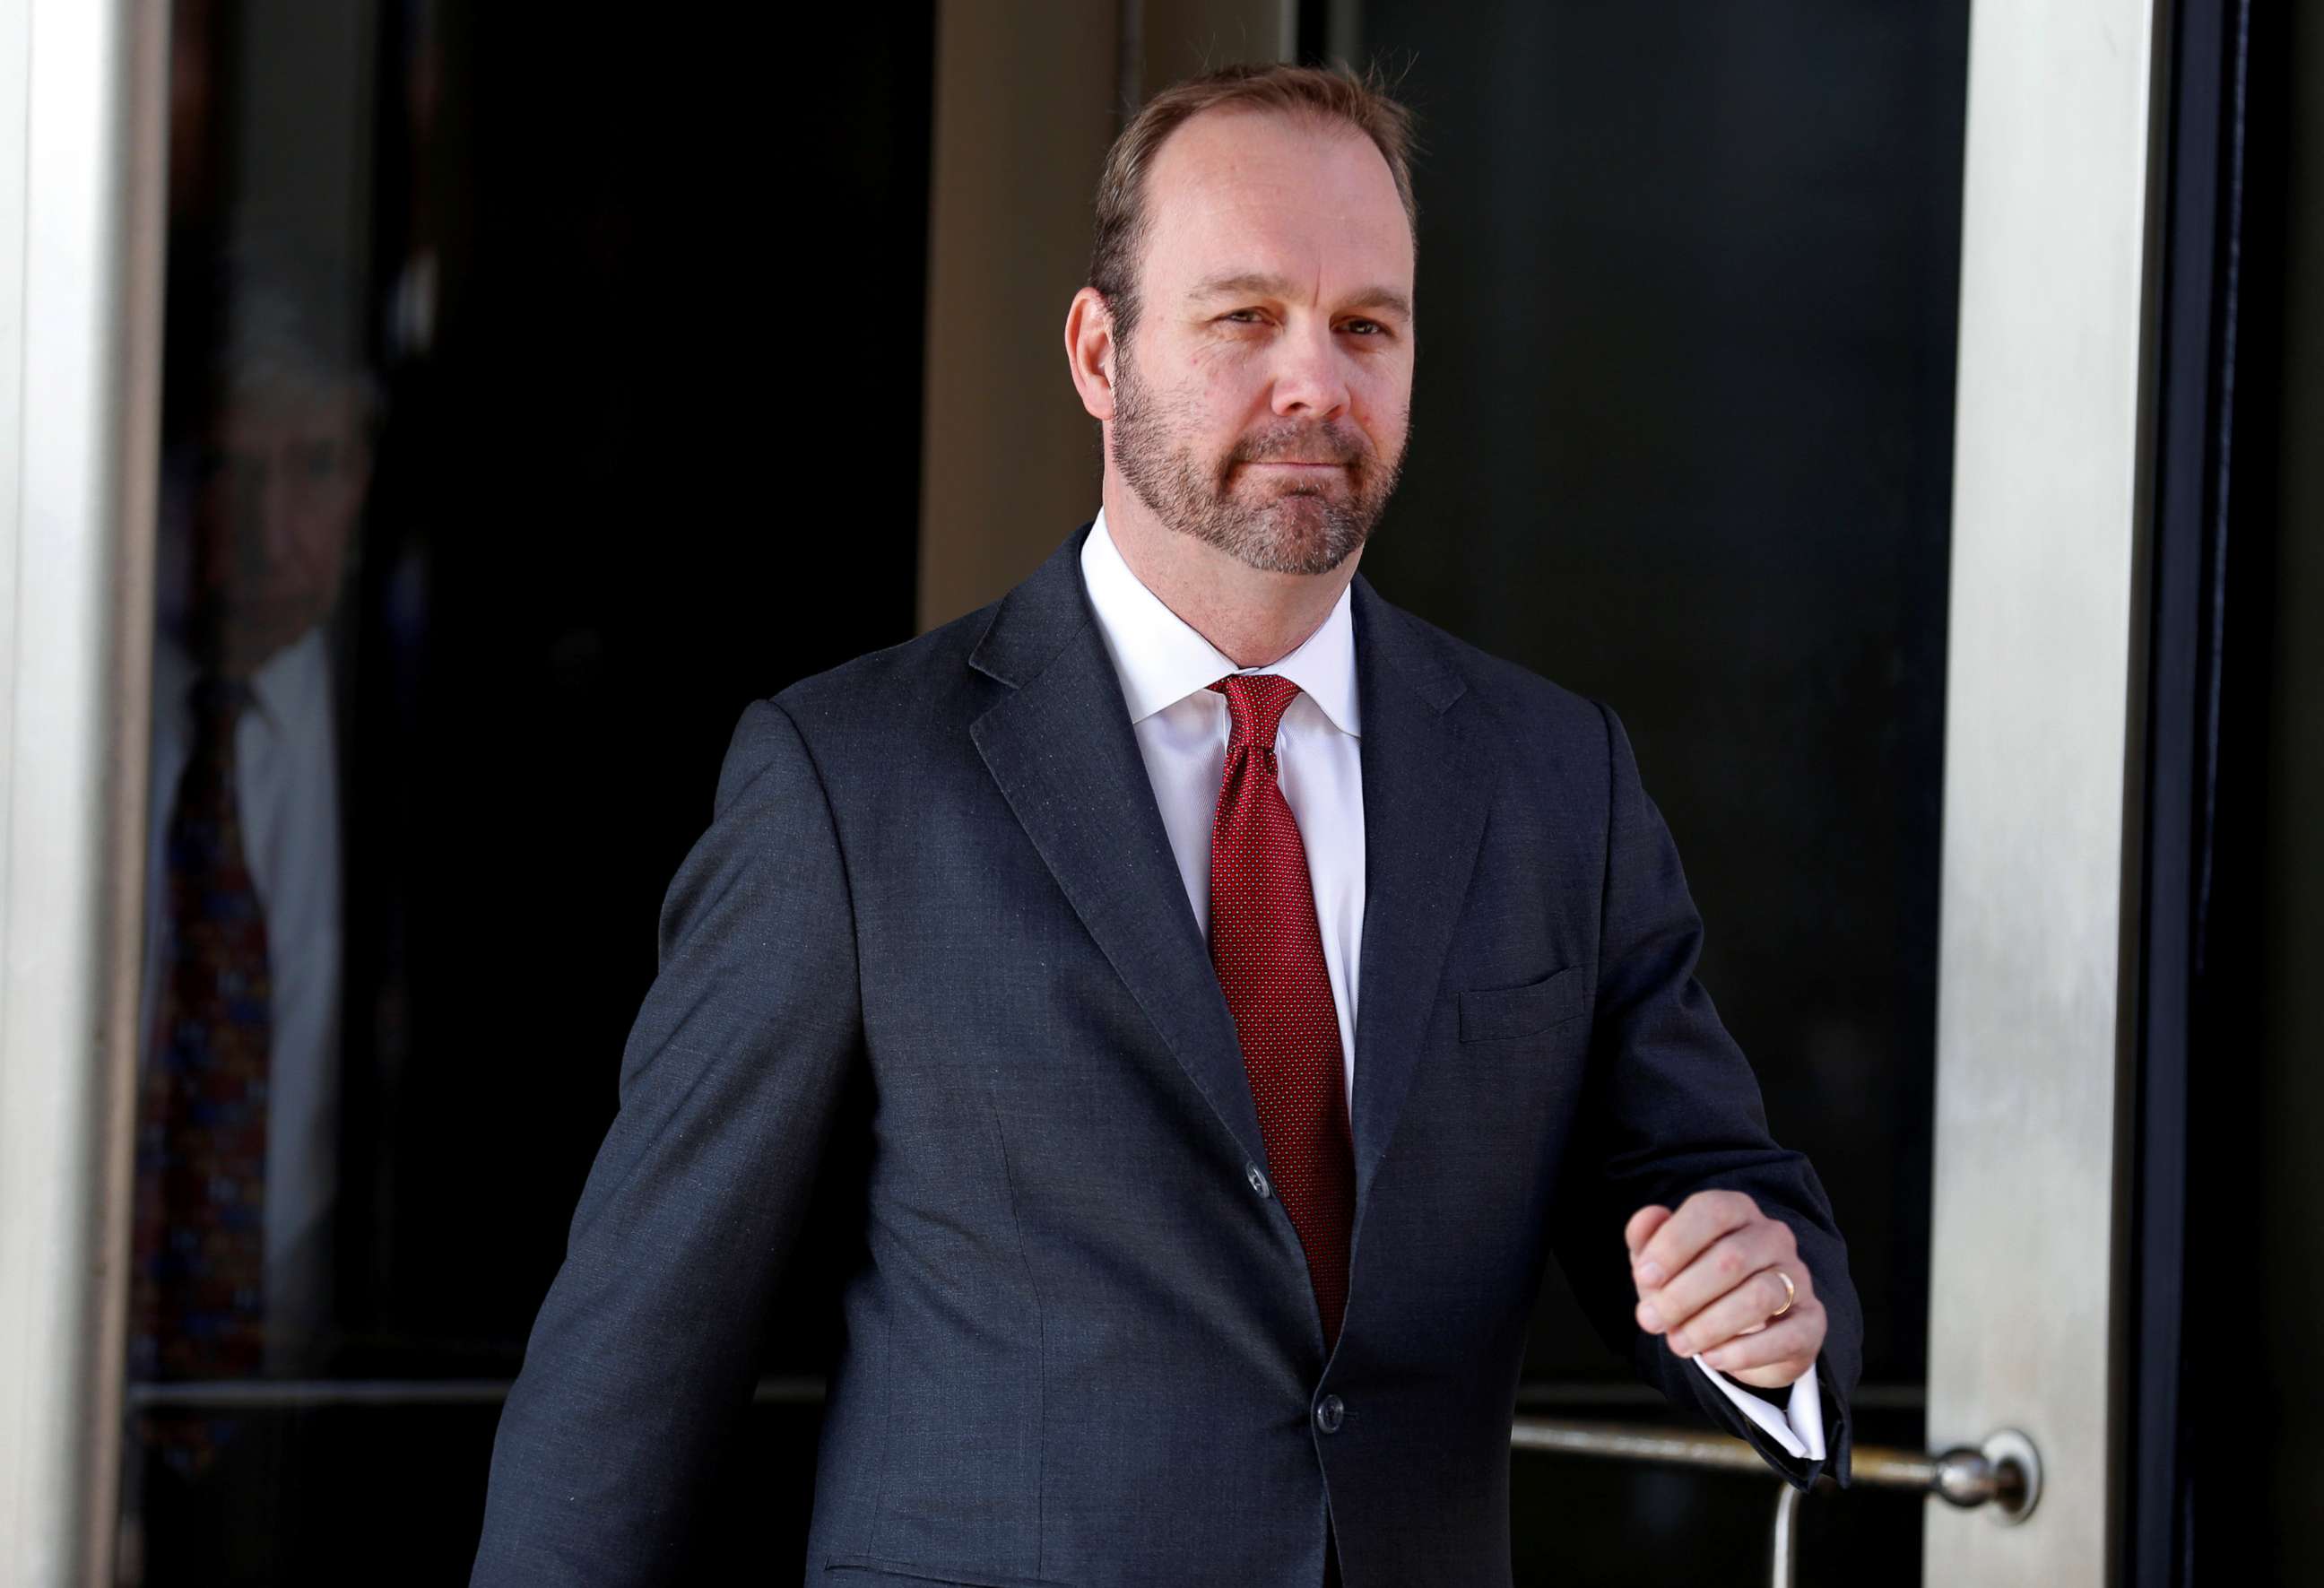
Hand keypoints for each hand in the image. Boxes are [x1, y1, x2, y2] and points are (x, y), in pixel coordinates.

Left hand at [1625, 1191, 1824, 1390]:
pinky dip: (1744, 1351)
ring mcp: (1797, 1277)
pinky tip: (1713, 1358)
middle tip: (1650, 1320)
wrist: (1743, 1332)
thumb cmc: (1695, 1284)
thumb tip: (1648, 1217)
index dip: (1673, 1243)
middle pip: (1731, 1258)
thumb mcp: (1663, 1262)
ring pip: (1760, 1295)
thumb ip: (1647, 1238)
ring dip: (1710, 1325)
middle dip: (1682, 1294)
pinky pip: (1786, 1335)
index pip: (1711, 1211)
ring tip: (1678, 1343)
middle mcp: (1772, 1237)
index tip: (1644, 1277)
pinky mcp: (1811, 1320)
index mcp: (1736, 1211)